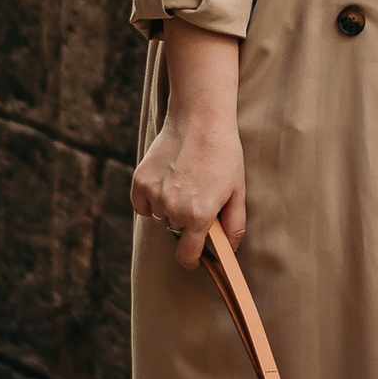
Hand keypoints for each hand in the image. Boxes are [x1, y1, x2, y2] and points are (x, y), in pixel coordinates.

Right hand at [131, 25, 248, 268]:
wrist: (199, 119)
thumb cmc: (224, 154)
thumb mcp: (237, 190)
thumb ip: (234, 225)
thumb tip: (231, 250)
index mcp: (198, 216)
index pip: (186, 256)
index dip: (192, 259)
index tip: (193, 257)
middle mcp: (173, 209)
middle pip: (175, 231)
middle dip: (186, 222)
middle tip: (197, 197)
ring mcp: (154, 195)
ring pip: (159, 215)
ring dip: (168, 208)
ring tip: (184, 182)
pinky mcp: (140, 181)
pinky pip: (141, 204)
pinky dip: (150, 198)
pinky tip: (165, 180)